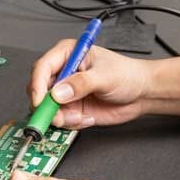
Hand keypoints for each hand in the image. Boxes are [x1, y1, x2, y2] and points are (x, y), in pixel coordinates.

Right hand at [29, 40, 153, 128]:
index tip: (40, 101)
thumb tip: (59, 92)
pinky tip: (86, 119)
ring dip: (60, 118)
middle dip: (47, 106)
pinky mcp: (70, 109)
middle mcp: (63, 73)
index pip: (42, 68)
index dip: (37, 85)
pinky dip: (70, 124)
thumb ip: (81, 83)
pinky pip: (59, 121)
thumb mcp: (105, 76)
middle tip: (57, 115)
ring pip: (47, 109)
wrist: (141, 94)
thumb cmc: (127, 75)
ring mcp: (65, 93)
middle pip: (38, 90)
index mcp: (68, 55)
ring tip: (79, 117)